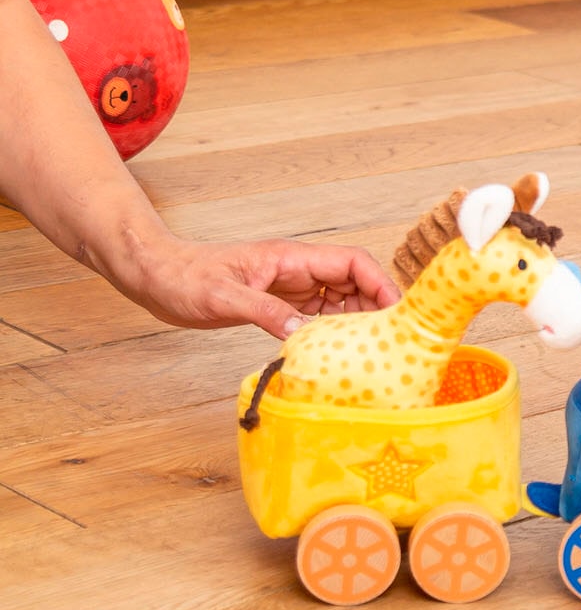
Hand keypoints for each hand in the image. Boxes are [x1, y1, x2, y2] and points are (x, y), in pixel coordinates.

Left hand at [127, 236, 399, 338]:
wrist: (155, 275)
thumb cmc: (183, 277)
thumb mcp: (222, 297)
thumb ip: (264, 312)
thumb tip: (302, 334)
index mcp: (291, 258)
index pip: (352, 263)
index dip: (380, 283)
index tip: (395, 312)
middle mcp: (298, 270)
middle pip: (355, 282)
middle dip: (374, 307)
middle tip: (386, 341)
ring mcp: (290, 286)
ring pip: (341, 300)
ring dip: (355, 322)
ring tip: (364, 350)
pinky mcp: (279, 303)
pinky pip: (318, 315)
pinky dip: (331, 331)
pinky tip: (332, 351)